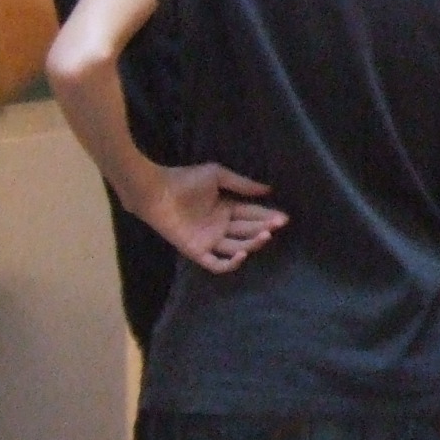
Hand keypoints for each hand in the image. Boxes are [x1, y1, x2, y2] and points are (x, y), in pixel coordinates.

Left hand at [137, 164, 285, 272]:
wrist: (156, 190)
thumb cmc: (185, 180)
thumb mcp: (218, 176)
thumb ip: (242, 185)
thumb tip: (268, 190)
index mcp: (225, 209)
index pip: (252, 214)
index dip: (267, 215)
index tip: (284, 216)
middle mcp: (220, 226)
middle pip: (248, 230)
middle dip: (265, 227)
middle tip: (279, 223)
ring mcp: (209, 240)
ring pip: (238, 247)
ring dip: (253, 243)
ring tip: (265, 235)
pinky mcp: (197, 251)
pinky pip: (216, 264)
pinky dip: (230, 263)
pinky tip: (242, 254)